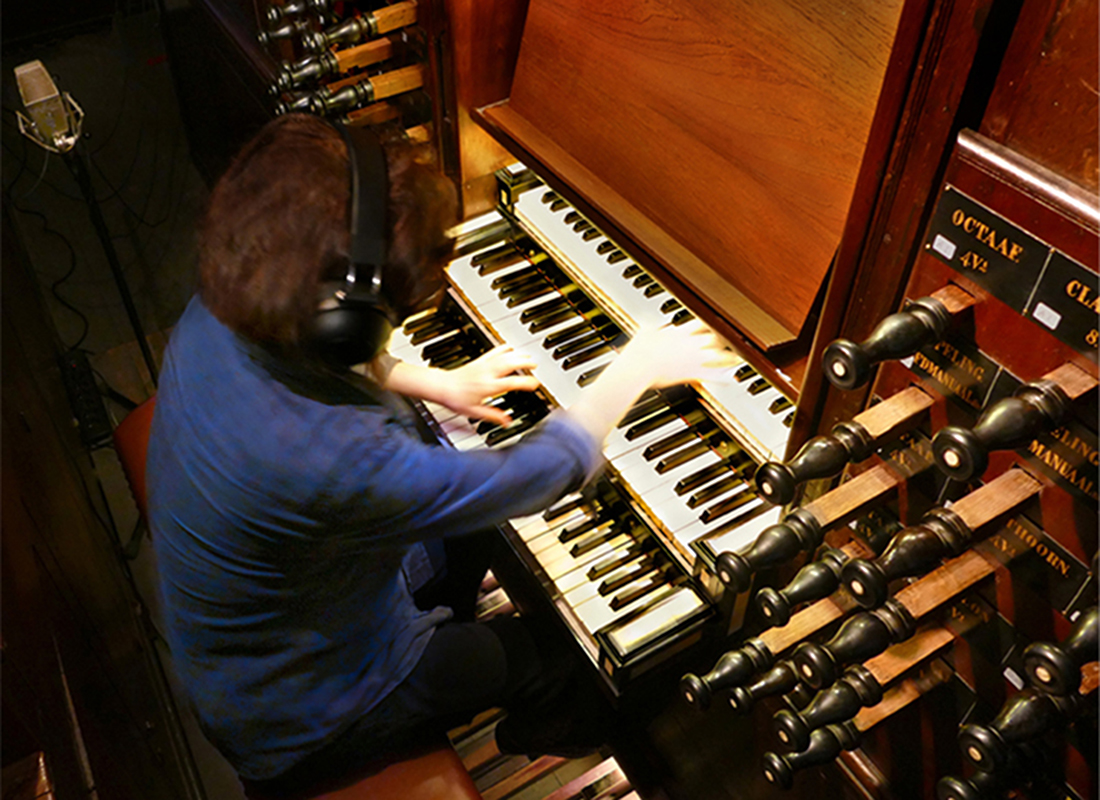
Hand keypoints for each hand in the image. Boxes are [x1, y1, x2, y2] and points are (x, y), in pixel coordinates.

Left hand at [436, 345, 539, 424]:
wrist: (441, 387)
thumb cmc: (455, 399)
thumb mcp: (475, 412)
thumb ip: (493, 416)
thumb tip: (507, 422)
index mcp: (488, 387)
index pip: (512, 382)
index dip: (526, 382)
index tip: (535, 384)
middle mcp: (487, 373)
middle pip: (511, 363)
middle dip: (525, 362)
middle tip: (535, 366)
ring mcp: (483, 365)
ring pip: (504, 355)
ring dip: (518, 354)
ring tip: (528, 357)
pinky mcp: (479, 361)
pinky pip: (494, 351)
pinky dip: (504, 348)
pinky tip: (510, 348)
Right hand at [618, 321, 738, 388]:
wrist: (640, 366)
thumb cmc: (640, 350)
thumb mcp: (644, 332)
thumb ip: (651, 327)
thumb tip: (650, 325)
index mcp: (680, 331)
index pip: (702, 322)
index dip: (712, 321)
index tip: (718, 321)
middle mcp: (691, 343)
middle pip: (716, 337)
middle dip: (726, 338)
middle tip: (734, 339)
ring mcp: (694, 359)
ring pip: (719, 356)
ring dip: (730, 357)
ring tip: (738, 358)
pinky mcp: (693, 374)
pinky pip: (712, 376)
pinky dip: (722, 379)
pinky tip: (730, 380)